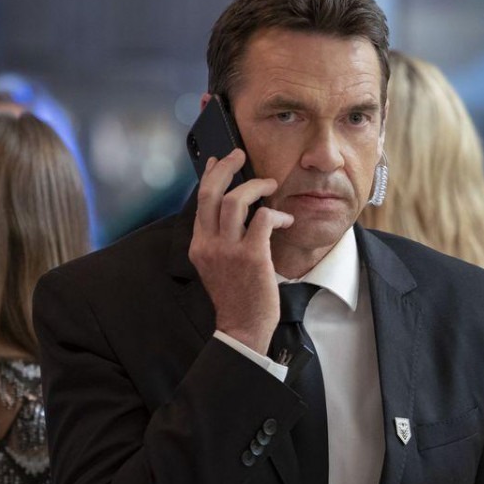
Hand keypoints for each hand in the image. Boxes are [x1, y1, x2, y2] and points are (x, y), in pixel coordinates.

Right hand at [189, 149, 294, 354]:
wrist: (242, 328)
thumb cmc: (235, 297)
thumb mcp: (216, 266)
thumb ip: (219, 240)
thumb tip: (230, 211)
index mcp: (198, 246)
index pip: (200, 201)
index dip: (209, 176)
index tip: (217, 161)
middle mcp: (209, 245)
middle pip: (211, 192)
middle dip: (226, 167)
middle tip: (239, 154)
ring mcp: (229, 250)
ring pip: (236, 199)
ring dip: (256, 186)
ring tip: (269, 184)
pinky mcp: (251, 256)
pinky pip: (264, 219)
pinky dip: (277, 214)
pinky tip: (286, 220)